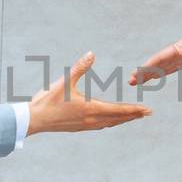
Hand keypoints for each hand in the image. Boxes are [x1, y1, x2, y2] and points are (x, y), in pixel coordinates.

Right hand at [28, 52, 151, 134]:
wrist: (34, 120)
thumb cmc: (48, 101)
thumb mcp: (64, 81)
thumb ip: (79, 67)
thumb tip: (91, 54)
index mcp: (91, 108)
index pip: (119, 110)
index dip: (135, 109)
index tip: (148, 110)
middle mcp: (91, 119)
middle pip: (118, 118)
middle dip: (133, 115)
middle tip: (148, 113)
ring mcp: (85, 125)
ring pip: (110, 123)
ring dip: (123, 120)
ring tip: (133, 117)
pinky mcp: (78, 127)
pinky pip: (100, 125)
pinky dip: (110, 122)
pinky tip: (110, 121)